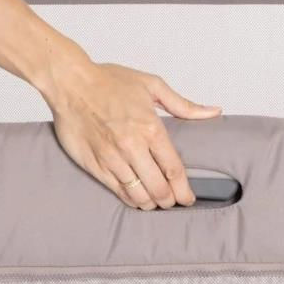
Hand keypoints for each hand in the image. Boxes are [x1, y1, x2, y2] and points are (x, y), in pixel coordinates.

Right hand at [37, 51, 221, 208]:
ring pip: (138, 194)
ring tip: (155, 201)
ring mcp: (112, 158)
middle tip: (173, 201)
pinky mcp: (94, 165)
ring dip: (150, 202)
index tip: (188, 198)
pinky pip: (117, 191)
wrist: (70, 83)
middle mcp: (132, 147)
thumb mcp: (152, 85)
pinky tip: (136, 198)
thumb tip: (213, 112)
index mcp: (150, 128)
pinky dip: (130, 198)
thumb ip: (184, 105)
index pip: (174, 170)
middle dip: (169, 200)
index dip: (184, 190)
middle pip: (158, 188)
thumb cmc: (108, 81)